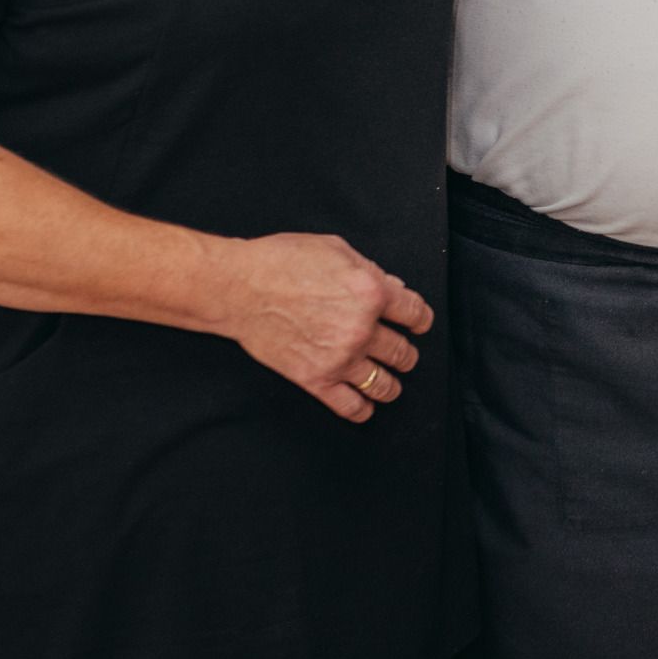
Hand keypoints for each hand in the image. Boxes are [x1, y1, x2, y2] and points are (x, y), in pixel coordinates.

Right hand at [212, 232, 428, 422]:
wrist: (237, 288)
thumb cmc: (280, 262)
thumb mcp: (335, 249)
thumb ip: (371, 270)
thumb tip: (395, 289)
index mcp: (371, 293)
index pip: (416, 314)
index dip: (421, 319)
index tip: (418, 324)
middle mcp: (360, 329)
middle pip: (403, 352)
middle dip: (406, 353)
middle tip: (402, 352)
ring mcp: (339, 358)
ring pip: (383, 383)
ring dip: (392, 384)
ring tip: (391, 381)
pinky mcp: (315, 379)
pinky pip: (350, 406)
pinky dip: (363, 409)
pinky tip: (366, 405)